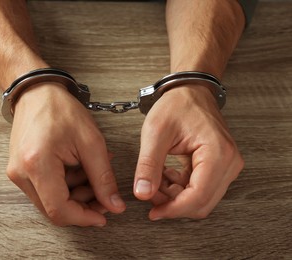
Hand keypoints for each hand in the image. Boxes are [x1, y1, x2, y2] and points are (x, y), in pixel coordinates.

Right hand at [6, 83, 125, 225]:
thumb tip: (114, 205)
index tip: (104, 216)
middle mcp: (20, 173)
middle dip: (83, 206)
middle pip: (54, 209)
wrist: (37, 92)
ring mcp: (17, 172)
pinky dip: (65, 186)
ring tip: (92, 172)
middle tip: (104, 193)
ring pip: (50, 201)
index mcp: (37, 164)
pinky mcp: (20, 170)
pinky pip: (45, 189)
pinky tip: (79, 169)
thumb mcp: (91, 142)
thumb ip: (104, 178)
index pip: (59, 210)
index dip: (84, 218)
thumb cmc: (61, 109)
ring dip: (76, 194)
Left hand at [133, 85, 243, 219]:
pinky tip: (164, 176)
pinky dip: (180, 189)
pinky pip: (201, 189)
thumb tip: (142, 194)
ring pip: (201, 199)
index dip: (173, 209)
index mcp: (217, 153)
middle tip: (150, 193)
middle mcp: (229, 163)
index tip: (152, 211)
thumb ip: (148, 165)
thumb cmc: (176, 105)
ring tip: (155, 180)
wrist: (190, 91)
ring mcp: (227, 166)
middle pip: (202, 203)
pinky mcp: (220, 166)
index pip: (198, 197)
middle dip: (173, 204)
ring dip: (176, 197)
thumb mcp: (155, 132)